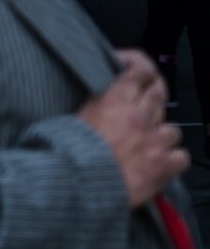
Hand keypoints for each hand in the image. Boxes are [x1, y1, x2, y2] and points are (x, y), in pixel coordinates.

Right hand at [77, 49, 188, 208]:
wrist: (79, 183)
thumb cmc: (67, 152)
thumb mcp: (69, 118)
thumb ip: (90, 109)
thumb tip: (92, 111)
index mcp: (114, 99)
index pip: (139, 69)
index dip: (138, 65)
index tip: (131, 67)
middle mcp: (139, 115)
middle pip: (159, 93)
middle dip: (153, 95)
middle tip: (143, 102)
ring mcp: (155, 140)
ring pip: (173, 128)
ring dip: (162, 133)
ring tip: (149, 142)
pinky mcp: (164, 164)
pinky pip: (181, 156)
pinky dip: (173, 158)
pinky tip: (161, 162)